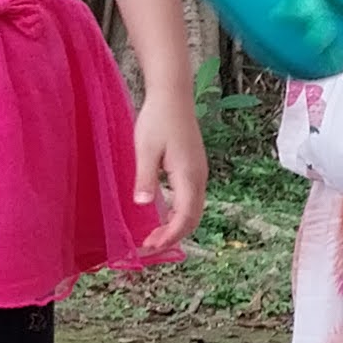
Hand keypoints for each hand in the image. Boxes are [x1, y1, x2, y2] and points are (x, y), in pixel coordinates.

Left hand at [136, 81, 209, 248]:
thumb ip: (145, 178)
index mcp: (188, 176)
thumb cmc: (158, 119)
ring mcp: (199, 173)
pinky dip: (178, 214)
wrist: (173, 95)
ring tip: (153, 236)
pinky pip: (191, 200)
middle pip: (192, 219)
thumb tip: (144, 205)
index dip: (169, 237)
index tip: (150, 246)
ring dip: (175, 227)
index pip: (185, 218)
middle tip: (148, 247)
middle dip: (172, 237)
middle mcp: (199, 178)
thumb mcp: (145, 149)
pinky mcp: (194, 168)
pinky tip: (162, 216)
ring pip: (193, 210)